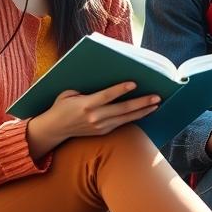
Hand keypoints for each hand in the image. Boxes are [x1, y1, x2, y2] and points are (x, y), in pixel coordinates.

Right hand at [28, 82, 160, 157]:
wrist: (54, 130)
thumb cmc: (61, 106)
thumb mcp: (69, 93)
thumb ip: (85, 89)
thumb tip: (103, 80)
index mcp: (85, 104)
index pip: (107, 96)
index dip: (120, 90)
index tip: (134, 83)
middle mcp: (95, 117)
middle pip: (122, 109)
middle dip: (141, 102)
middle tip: (157, 96)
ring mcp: (100, 126)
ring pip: (126, 118)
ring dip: (143, 111)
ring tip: (157, 104)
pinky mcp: (103, 131)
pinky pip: (122, 123)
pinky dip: (135, 117)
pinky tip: (145, 111)